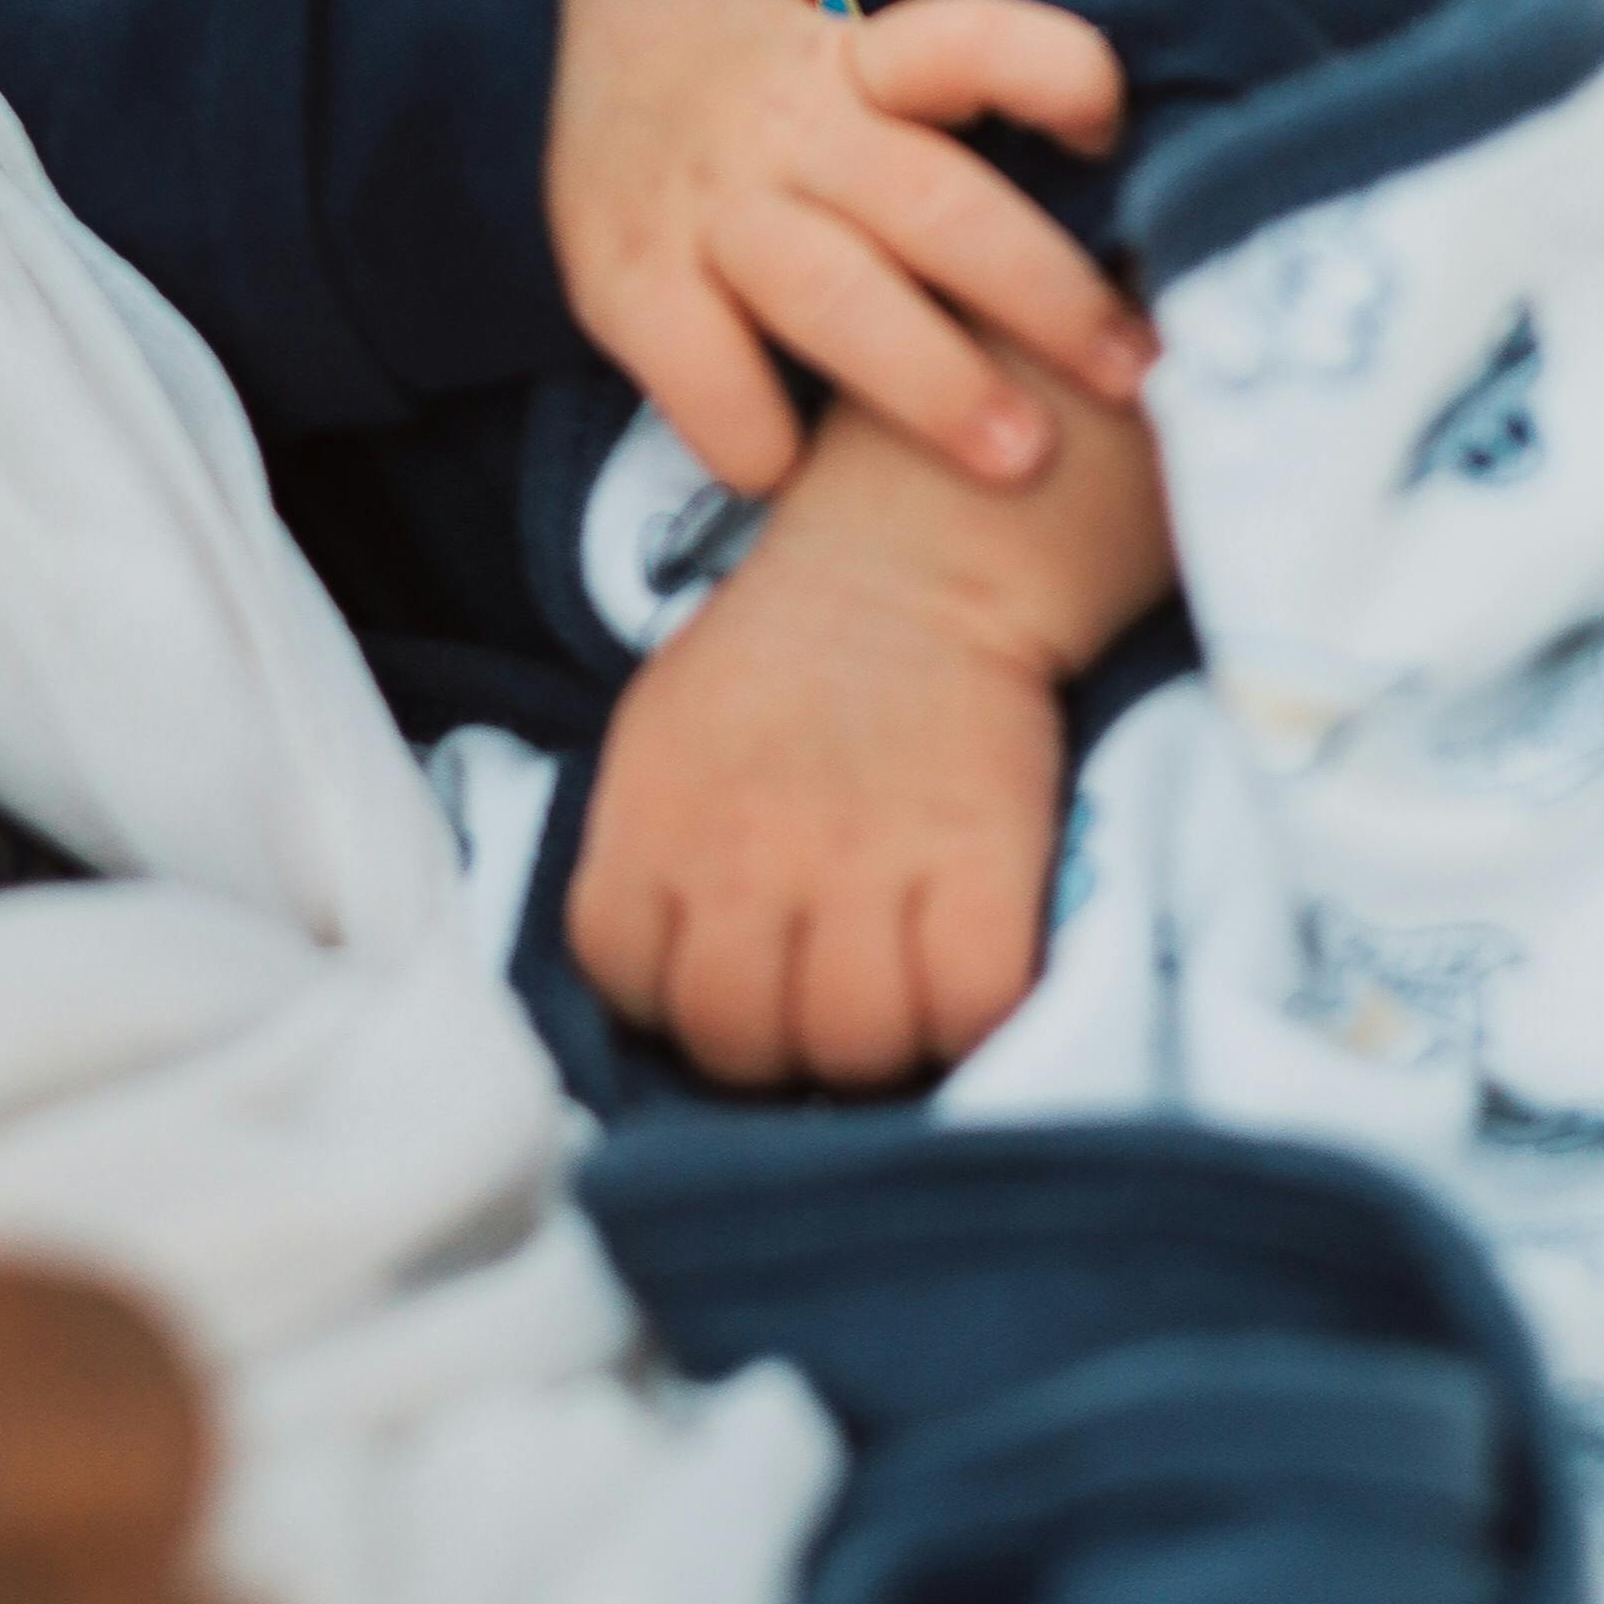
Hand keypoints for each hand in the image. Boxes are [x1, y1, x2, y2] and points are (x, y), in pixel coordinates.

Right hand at [547, 0, 1147, 497]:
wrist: (517, 54)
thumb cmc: (732, 95)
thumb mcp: (827, 66)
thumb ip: (932, 126)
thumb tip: (1113, 225)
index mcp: (852, 64)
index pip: (967, 40)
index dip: (1052, 71)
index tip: (1112, 129)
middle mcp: (784, 128)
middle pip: (935, 201)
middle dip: (1044, 294)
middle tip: (1133, 375)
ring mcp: (702, 206)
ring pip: (835, 295)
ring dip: (936, 384)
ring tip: (1020, 461)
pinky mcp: (622, 281)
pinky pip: (703, 374)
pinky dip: (757, 437)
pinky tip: (799, 479)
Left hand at [572, 370, 1169, 1079]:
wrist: (917, 555)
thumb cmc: (785, 655)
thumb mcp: (665, 733)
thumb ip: (649, 849)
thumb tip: (664, 982)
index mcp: (653, 817)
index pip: (626, 982)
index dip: (675, 1003)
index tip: (729, 979)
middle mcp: (743, 854)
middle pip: (738, 1039)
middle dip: (778, 1048)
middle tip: (820, 1006)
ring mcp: (861, 862)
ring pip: (852, 1045)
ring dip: (877, 1048)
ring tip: (897, 998)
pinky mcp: (977, 861)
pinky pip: (970, 1008)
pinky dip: (974, 1019)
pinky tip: (967, 978)